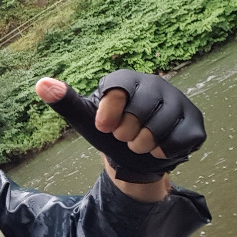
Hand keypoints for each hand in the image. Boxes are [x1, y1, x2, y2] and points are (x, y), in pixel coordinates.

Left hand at [36, 70, 205, 183]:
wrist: (133, 158)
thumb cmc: (107, 132)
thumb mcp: (83, 119)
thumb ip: (64, 101)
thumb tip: (41, 84)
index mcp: (126, 79)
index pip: (118, 90)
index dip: (109, 114)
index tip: (104, 127)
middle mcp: (156, 82)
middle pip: (140, 110)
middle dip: (127, 133)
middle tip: (124, 137)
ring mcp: (179, 100)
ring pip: (161, 126)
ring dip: (144, 144)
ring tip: (140, 143)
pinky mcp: (195, 120)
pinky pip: (180, 139)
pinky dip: (164, 151)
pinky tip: (159, 148)